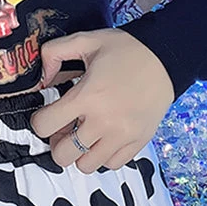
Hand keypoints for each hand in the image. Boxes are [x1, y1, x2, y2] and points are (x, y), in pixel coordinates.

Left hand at [29, 29, 173, 173]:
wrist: (167, 57)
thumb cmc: (127, 49)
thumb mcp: (86, 40)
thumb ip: (55, 52)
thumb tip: (42, 75)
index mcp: (87, 96)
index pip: (45, 125)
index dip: (39, 120)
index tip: (46, 114)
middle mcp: (104, 121)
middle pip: (63, 154)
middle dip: (57, 142)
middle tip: (63, 128)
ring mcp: (123, 135)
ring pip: (86, 165)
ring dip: (79, 152)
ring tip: (83, 134)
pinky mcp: (139, 141)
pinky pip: (112, 164)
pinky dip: (103, 156)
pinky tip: (102, 138)